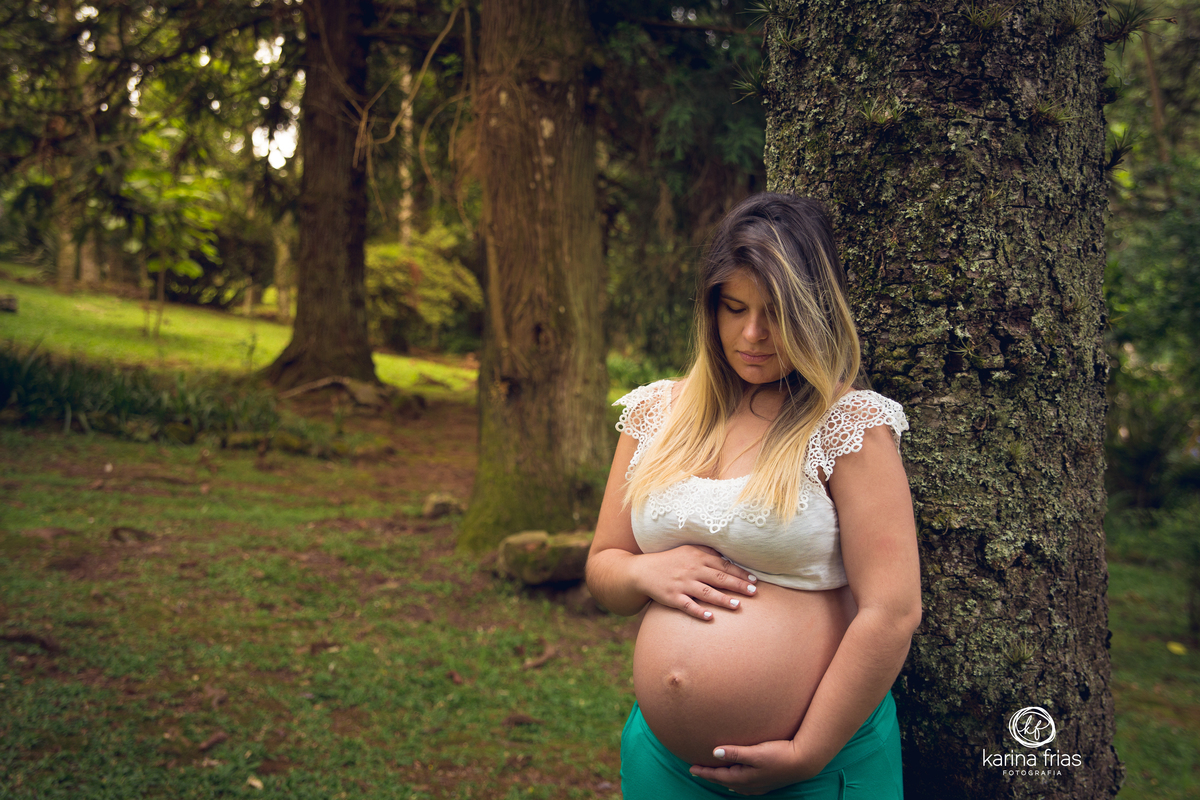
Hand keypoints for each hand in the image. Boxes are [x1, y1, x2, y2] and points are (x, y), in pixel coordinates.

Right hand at [632, 545, 757, 620]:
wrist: (643, 571)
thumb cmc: (670, 560)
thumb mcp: (688, 550)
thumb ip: (707, 552)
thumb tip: (728, 557)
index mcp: (698, 557)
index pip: (723, 565)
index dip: (740, 573)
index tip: (754, 580)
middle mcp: (692, 570)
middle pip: (719, 578)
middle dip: (738, 585)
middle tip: (753, 592)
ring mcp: (682, 584)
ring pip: (706, 592)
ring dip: (723, 599)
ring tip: (738, 606)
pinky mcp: (673, 597)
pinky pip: (688, 605)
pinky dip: (699, 611)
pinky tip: (710, 617)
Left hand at [688, 739, 820, 795]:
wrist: (803, 761)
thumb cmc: (779, 754)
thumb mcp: (755, 752)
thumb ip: (735, 752)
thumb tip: (714, 752)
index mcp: (744, 778)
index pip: (718, 776)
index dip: (704, 772)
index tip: (691, 768)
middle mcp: (750, 784)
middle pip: (725, 781)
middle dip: (711, 776)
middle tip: (698, 771)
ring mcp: (759, 785)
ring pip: (735, 784)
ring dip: (723, 779)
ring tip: (714, 775)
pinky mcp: (767, 782)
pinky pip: (745, 785)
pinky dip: (736, 782)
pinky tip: (737, 781)